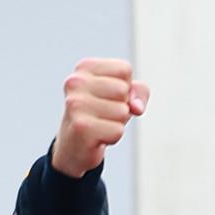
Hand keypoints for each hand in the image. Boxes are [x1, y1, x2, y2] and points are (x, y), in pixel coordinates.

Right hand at [51, 58, 149, 177]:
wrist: (75, 147)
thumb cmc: (101, 116)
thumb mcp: (122, 97)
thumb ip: (139, 92)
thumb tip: (137, 107)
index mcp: (84, 68)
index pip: (124, 69)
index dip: (126, 88)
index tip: (109, 97)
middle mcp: (76, 82)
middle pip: (123, 90)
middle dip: (122, 106)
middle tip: (104, 114)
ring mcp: (77, 104)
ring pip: (122, 111)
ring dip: (117, 123)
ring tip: (100, 125)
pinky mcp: (82, 127)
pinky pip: (118, 131)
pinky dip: (113, 137)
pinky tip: (98, 137)